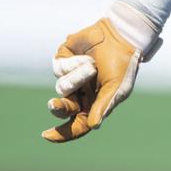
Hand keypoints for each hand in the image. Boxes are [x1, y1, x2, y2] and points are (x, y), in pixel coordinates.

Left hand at [41, 1, 161, 142]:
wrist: (121, 35)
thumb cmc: (123, 63)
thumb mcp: (117, 87)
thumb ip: (104, 106)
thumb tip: (93, 126)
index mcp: (94, 104)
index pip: (76, 125)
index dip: (62, 133)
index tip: (47, 135)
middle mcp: (80, 93)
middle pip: (62, 109)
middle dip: (59, 108)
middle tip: (53, 105)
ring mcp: (71, 76)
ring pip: (61, 88)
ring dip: (77, 78)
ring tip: (92, 66)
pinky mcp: (64, 60)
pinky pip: (60, 69)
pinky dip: (74, 64)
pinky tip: (87, 58)